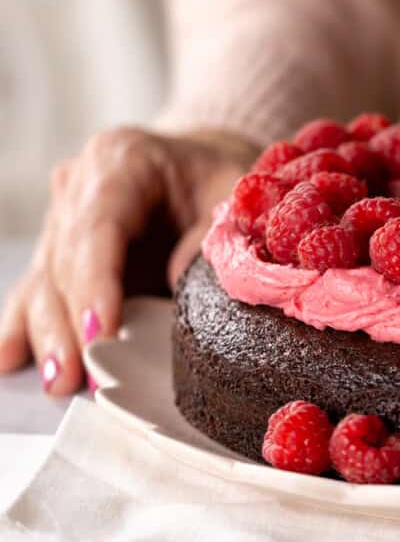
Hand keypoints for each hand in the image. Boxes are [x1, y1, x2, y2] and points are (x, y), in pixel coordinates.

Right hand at [0, 127, 257, 394]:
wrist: (200, 170)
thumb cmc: (220, 182)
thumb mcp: (235, 196)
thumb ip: (211, 235)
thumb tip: (178, 283)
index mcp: (122, 159)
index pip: (99, 226)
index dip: (97, 282)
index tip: (102, 331)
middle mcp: (78, 185)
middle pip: (65, 260)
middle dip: (71, 323)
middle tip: (80, 374)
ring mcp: (62, 218)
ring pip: (44, 282)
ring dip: (49, 335)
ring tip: (60, 381)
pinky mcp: (58, 252)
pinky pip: (36, 291)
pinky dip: (25, 326)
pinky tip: (9, 359)